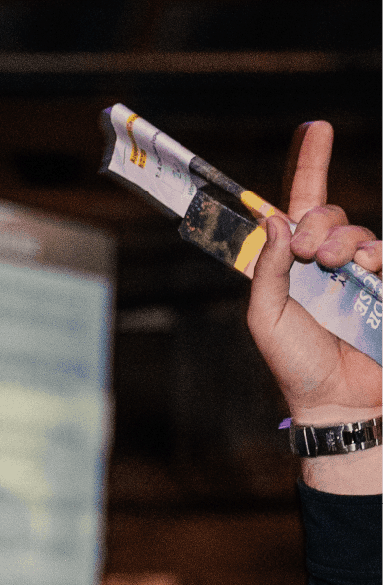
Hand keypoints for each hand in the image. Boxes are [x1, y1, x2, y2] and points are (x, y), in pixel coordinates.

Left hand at [246, 122, 382, 425]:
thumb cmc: (295, 365)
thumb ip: (267, 271)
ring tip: (338, 266)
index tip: (316, 128)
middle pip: (326, 213)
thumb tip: (275, 220)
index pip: (299, 206)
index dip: (309, 165)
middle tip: (309, 252)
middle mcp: (322, 264)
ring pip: (356, 229)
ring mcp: (356, 273)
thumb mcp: (267, 318)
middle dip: (318, 222)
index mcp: (289, 267)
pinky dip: (377, 253)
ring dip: (345, 240)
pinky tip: (368, 268)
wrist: (338, 402)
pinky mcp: (382, 285)